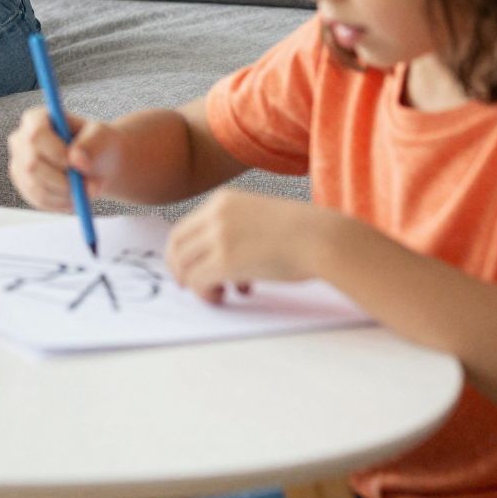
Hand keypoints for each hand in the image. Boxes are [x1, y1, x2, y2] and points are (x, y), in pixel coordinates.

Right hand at [7, 106, 123, 211]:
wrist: (97, 162)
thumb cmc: (98, 143)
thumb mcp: (102, 136)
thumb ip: (91, 144)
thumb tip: (76, 159)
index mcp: (36, 119)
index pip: (36, 135)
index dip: (55, 152)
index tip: (79, 164)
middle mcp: (21, 140)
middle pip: (32, 165)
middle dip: (64, 181)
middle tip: (94, 187)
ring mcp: (19, 164)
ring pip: (37, 187)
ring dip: (68, 194)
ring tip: (92, 189)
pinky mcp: (24, 186)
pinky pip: (39, 200)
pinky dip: (62, 203)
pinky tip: (79, 197)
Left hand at [164, 189, 339, 302]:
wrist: (320, 237)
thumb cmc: (300, 233)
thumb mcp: (258, 217)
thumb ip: (235, 231)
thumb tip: (220, 261)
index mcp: (222, 200)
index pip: (184, 226)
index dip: (181, 251)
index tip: (188, 267)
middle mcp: (215, 215)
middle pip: (176, 244)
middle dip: (179, 268)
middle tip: (188, 285)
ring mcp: (218, 237)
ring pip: (184, 264)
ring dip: (194, 283)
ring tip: (216, 293)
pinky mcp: (225, 260)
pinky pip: (198, 280)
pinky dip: (204, 292)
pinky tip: (224, 296)